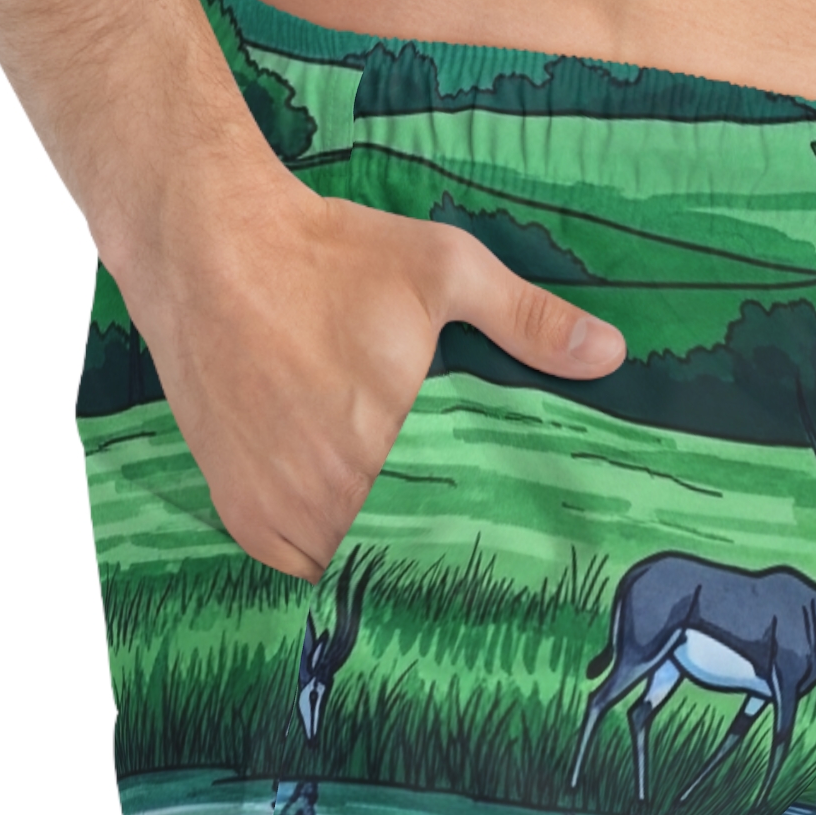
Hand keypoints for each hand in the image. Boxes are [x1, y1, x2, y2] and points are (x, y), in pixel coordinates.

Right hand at [114, 147, 624, 578]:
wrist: (205, 247)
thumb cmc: (329, 257)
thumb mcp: (444, 269)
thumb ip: (527, 320)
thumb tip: (609, 353)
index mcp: (391, 445)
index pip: (459, 529)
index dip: (486, 539)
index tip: (515, 545)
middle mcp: (331, 492)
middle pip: (405, 555)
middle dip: (438, 553)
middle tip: (476, 556)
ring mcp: (279, 508)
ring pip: (350, 567)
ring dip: (381, 559)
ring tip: (421, 550)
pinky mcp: (242, 511)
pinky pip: (296, 566)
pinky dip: (324, 556)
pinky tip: (354, 536)